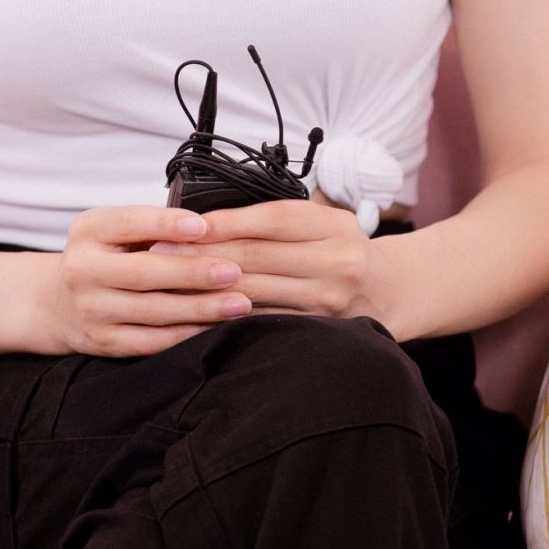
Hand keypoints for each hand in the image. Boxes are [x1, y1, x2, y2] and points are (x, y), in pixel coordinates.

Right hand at [42, 204, 258, 359]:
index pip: (130, 223)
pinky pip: (151, 341)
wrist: (59, 302)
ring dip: (200, 308)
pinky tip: (214, 327)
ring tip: (238, 303)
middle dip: (193, 272)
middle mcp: (82, 270)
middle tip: (234, 271)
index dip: (167, 225)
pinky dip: (186, 335)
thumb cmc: (104, 255)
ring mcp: (91, 310)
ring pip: (152, 311)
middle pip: (143, 272)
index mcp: (88, 230)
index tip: (203, 226)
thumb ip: (151, 226)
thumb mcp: (114, 228)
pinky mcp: (104, 342)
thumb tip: (208, 229)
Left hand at [146, 188, 393, 323]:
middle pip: (258, 257)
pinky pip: (262, 324)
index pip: (272, 220)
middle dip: (204, 254)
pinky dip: (227, 318)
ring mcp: (327, 301)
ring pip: (255, 293)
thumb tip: (208, 218)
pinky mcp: (317, 331)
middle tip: (160, 252)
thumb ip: (279, 217)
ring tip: (169, 282)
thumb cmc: (341, 247)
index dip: (227, 222)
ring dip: (206, 289)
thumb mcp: (323, 219)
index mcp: (333, 225)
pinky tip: (196, 314)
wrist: (388, 291)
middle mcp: (335, 262)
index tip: (187, 224)